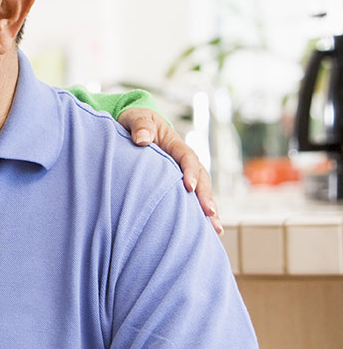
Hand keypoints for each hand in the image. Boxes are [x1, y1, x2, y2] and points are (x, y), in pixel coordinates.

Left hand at [117, 108, 221, 233]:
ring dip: (208, 209)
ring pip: (200, 191)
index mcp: (175, 144)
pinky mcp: (176, 184)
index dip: (190, 172)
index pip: (187, 158)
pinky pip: (189, 198)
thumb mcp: (135, 118)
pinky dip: (197, 213)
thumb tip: (142, 140)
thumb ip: (140, 126)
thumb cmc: (134, 122)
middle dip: (206, 196)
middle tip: (210, 214)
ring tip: (215, 229)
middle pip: (201, 178)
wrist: (134, 126)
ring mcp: (182, 173)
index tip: (188, 187)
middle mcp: (183, 160)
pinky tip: (204, 230)